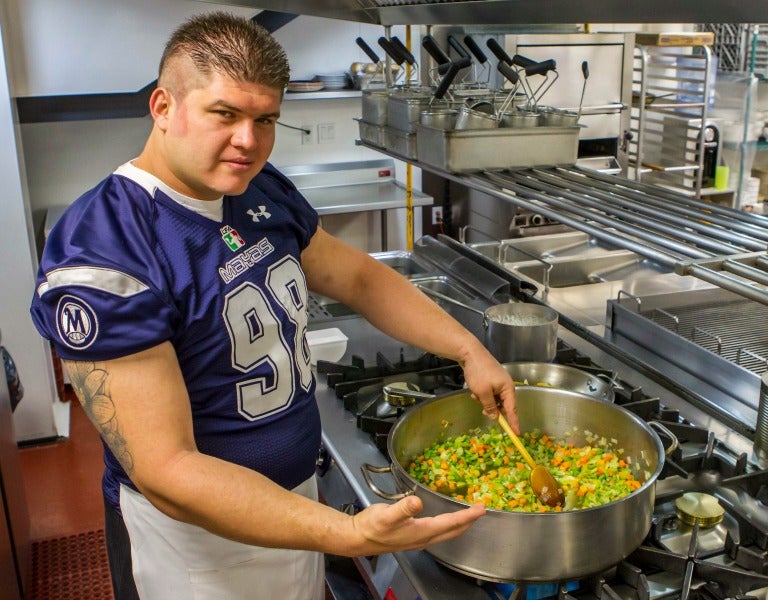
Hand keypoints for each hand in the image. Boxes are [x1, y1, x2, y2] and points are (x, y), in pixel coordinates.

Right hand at [346, 496, 484, 555]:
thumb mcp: (386, 515)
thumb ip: (403, 508)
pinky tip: (444, 519)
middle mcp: (424, 539)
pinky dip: (448, 525)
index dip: (467, 516)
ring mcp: (418, 540)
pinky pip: (438, 532)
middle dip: (469, 521)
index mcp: (422, 532)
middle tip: (481, 510)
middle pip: (453, 531)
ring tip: (468, 514)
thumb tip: (417, 502)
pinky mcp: (412, 538)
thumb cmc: (372, 527)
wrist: (358, 539)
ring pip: (446, 533)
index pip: (451, 523)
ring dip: (459, 524)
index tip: (482, 508)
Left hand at [462, 347, 518, 431]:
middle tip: (482, 409)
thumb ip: (490, 406)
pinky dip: (481, 394)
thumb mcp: (483, 392)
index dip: (514, 422)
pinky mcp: (491, 380)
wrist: (470, 353)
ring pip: (493, 399)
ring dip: (484, 400)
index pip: (512, 409)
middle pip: (502, 405)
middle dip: (491, 408)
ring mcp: (498, 382)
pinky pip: (488, 393)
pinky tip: (474, 389)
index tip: (516, 433)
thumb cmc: (479, 372)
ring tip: (475, 394)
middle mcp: (505, 386)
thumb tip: (495, 417)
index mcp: (508, 389)